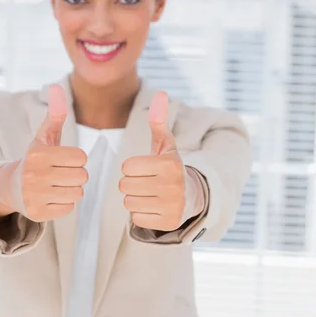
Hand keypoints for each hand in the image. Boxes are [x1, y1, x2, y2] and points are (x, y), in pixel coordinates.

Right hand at [0, 84, 87, 222]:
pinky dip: (64, 204)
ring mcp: (35, 196)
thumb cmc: (36, 159)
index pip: (80, 158)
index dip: (76, 159)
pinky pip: (69, 208)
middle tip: (62, 174)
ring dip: (72, 189)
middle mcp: (34, 175)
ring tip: (58, 185)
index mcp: (39, 154)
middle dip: (76, 175)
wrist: (11, 187)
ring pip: (77, 193)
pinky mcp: (37, 213)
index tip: (64, 160)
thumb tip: (56, 86)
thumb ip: (55, 114)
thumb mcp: (44, 136)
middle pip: (81, 176)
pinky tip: (52, 197)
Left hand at [119, 91, 187, 230]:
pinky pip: (136, 218)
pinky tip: (154, 207)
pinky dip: (141, 214)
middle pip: (125, 186)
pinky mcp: (169, 222)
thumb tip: (161, 94)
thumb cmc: (169, 167)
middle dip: (131, 184)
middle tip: (146, 183)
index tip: (145, 169)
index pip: (126, 168)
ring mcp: (172, 206)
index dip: (131, 168)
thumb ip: (158, 121)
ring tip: (150, 195)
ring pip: (129, 203)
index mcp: (170, 164)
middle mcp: (173, 185)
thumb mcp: (165, 145)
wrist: (190, 196)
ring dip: (135, 199)